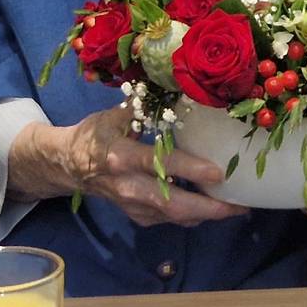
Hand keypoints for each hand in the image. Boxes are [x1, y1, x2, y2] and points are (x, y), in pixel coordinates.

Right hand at [8, 105, 247, 227]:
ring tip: (237, 209)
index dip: (189, 168)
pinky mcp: (135, 215)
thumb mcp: (114, 115)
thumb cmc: (95, 134)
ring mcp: (131, 204)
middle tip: (239, 206)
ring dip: (205, 215)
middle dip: (207, 208)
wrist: (67, 165)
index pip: (159, 163)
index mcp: (121, 156)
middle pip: (171, 202)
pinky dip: (191, 216)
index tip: (218, 171)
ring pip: (172, 216)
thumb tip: (176, 87)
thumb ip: (144, 106)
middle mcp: (127, 185)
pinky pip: (167, 219)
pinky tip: (212, 209)